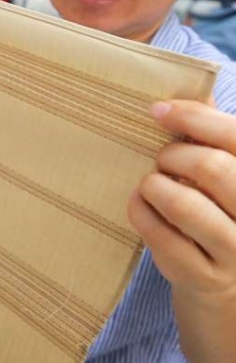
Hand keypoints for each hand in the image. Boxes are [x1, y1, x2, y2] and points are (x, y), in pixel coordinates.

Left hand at [129, 100, 235, 298]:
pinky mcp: (203, 275)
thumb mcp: (223, 164)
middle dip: (173, 155)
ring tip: (152, 183)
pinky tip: (140, 203)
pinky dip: (140, 211)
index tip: (157, 111)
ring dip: (156, 185)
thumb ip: (210, 130)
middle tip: (161, 158)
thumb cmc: (215, 203)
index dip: (194, 117)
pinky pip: (160, 235)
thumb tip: (183, 87)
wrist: (219, 272)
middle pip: (212, 168)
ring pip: (186, 205)